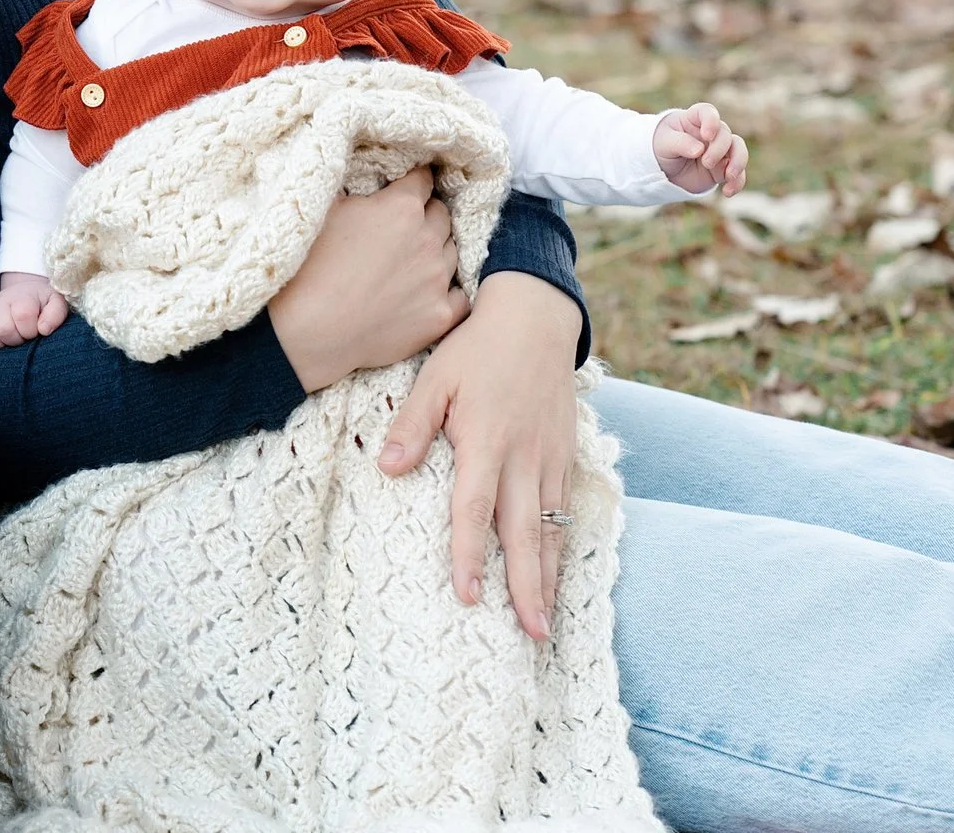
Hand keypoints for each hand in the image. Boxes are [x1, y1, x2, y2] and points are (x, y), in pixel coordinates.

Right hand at [0, 273, 71, 347]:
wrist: (24, 295)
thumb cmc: (42, 304)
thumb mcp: (56, 304)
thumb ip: (56, 314)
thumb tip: (43, 329)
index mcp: (21, 296)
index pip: (22, 316)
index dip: (31, 329)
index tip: (36, 330)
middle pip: (3, 328)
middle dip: (17, 338)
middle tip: (23, 336)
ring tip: (10, 339)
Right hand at [266, 166, 468, 391]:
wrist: (311, 330)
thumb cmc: (309, 268)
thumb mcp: (327, 212)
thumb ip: (359, 196)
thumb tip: (369, 193)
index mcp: (401, 207)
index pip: (422, 180)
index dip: (412, 182)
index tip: (407, 188)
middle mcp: (427, 238)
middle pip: (441, 214)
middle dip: (425, 216)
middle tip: (402, 229)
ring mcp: (438, 278)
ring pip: (452, 252)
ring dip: (435, 252)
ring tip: (409, 264)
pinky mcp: (441, 315)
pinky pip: (461, 295)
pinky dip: (447, 291)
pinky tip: (428, 293)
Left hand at [378, 271, 582, 641]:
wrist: (535, 317)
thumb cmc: (477, 349)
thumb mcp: (435, 378)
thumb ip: (412, 426)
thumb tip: (387, 469)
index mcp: (487, 441)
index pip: (474, 510)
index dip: (469, 555)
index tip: (465, 596)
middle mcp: (524, 458)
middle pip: (524, 535)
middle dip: (527, 589)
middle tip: (530, 636)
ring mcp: (550, 459)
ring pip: (550, 530)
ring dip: (548, 579)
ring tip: (546, 625)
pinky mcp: (565, 456)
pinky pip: (564, 511)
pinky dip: (561, 548)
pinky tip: (556, 576)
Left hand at [655, 102, 747, 194]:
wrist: (662, 170)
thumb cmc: (661, 148)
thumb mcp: (663, 143)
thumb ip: (680, 143)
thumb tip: (699, 150)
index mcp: (694, 120)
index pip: (707, 112)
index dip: (711, 121)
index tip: (707, 135)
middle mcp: (711, 133)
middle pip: (725, 135)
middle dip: (719, 149)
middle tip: (706, 162)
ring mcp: (719, 151)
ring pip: (739, 151)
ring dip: (738, 162)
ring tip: (728, 176)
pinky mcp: (722, 169)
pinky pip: (738, 174)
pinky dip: (737, 182)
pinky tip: (727, 192)